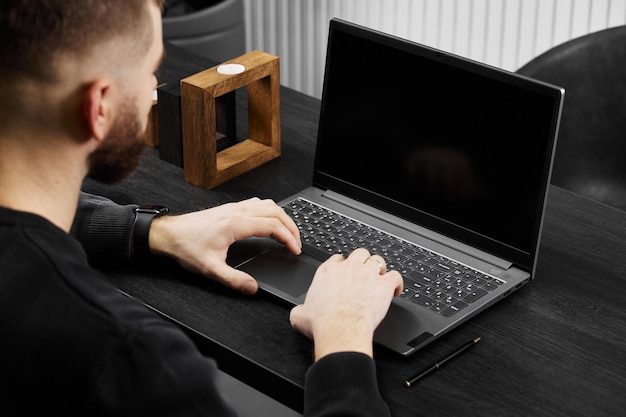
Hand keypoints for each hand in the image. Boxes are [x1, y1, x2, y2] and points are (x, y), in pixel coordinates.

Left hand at [148, 197, 300, 294]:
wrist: (168, 234)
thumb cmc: (186, 246)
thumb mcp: (210, 269)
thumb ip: (233, 280)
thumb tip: (252, 288)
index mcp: (236, 224)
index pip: (273, 226)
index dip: (289, 238)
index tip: (295, 250)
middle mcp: (237, 212)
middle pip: (276, 211)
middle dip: (291, 227)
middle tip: (297, 243)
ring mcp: (234, 207)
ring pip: (268, 204)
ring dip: (282, 217)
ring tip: (288, 232)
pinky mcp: (229, 208)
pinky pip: (258, 203)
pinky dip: (270, 212)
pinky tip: (269, 222)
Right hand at [289, 248, 402, 359]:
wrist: (340, 330)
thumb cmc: (322, 323)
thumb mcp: (300, 315)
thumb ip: (300, 309)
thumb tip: (298, 312)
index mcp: (328, 271)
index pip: (339, 259)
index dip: (344, 267)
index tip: (346, 276)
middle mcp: (349, 268)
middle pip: (359, 253)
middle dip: (363, 262)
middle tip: (364, 274)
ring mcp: (367, 274)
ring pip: (378, 260)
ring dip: (380, 269)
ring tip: (380, 278)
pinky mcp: (383, 285)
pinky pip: (396, 276)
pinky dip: (397, 282)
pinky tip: (395, 290)